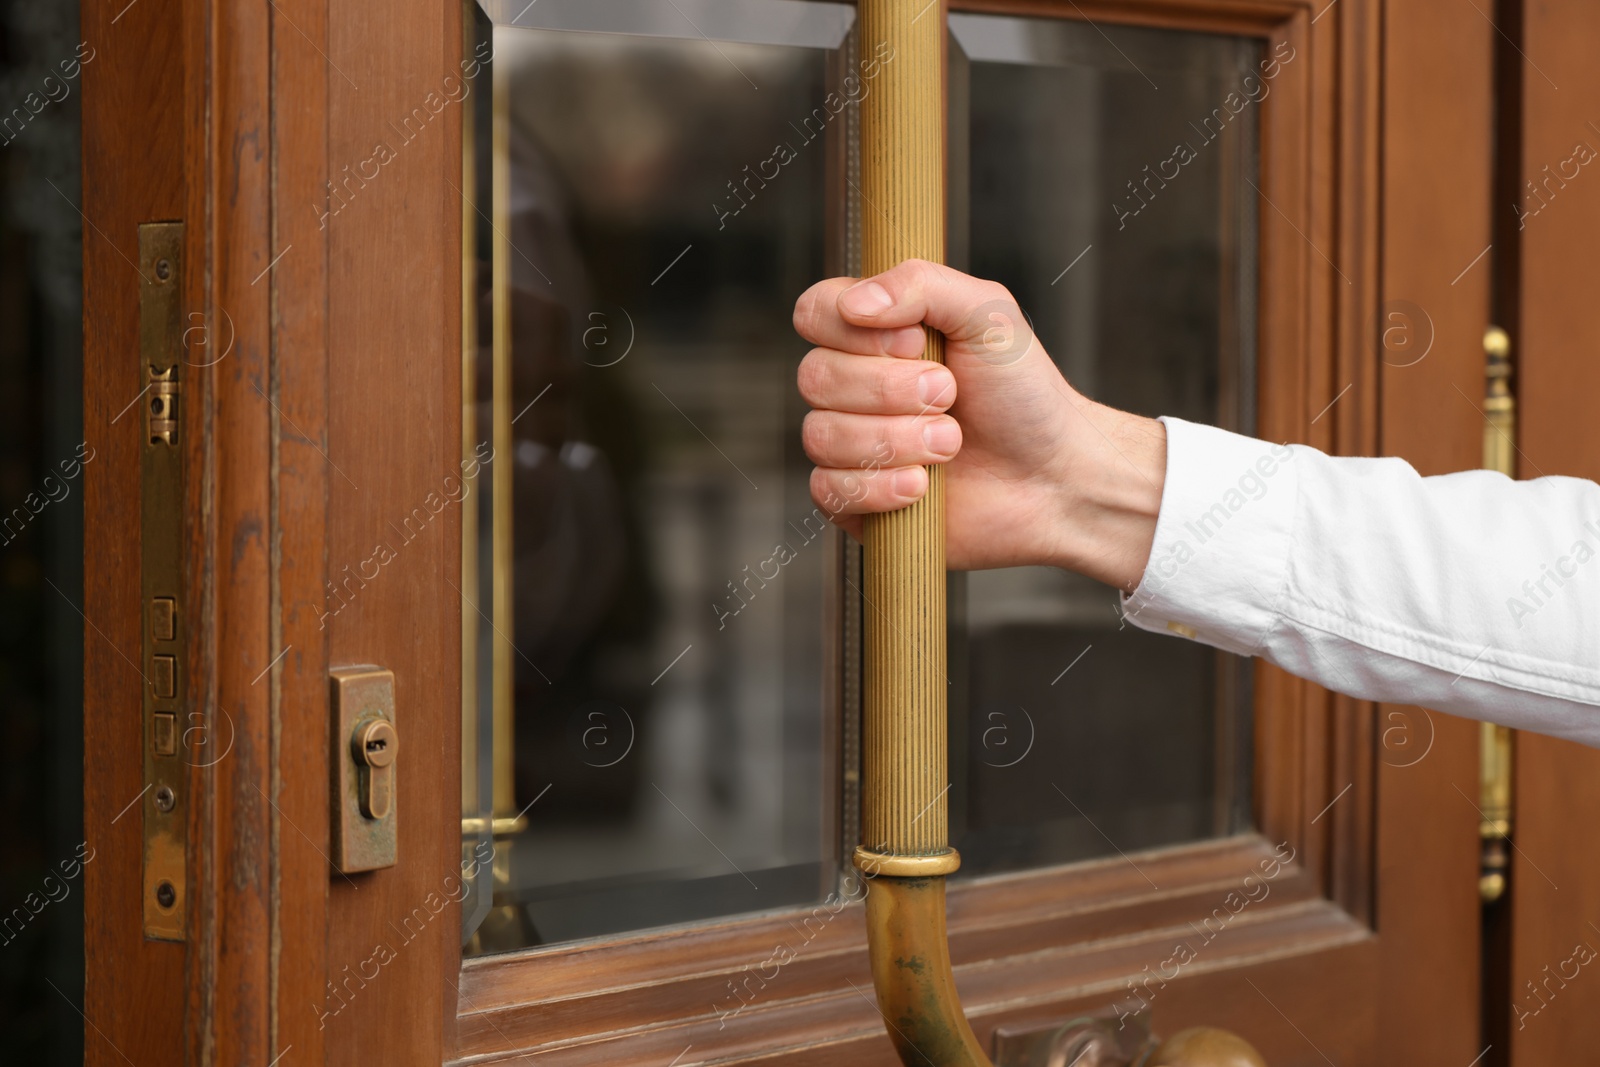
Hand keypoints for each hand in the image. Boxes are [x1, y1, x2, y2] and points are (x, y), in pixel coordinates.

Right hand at [793, 259, 1166, 590]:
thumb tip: (853, 304)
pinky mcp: (856, 500)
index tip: (916, 342)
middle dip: (891, 390)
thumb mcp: (988, 314)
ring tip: (950, 443)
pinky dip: (880, 487)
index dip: (857, 332)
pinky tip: (923, 488)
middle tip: (950, 396)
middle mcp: (853, 386)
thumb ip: (921, 284)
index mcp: (874, 333)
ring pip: (821, 436)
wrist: (1056, 478)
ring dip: (895, 440)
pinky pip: (829, 490)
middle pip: (815, 377)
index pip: (814, 313)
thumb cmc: (1025, 395)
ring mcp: (850, 445)